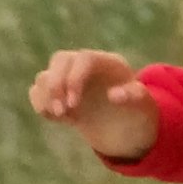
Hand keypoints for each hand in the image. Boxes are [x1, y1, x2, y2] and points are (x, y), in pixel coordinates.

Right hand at [29, 47, 162, 162]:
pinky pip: (38, 92)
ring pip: (45, 76)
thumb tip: (115, 95)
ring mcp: (69, 79)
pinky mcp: (59, 95)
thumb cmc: (138, 112)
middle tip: (61, 111)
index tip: (73, 104)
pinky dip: (41, 104)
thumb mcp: (143, 106)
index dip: (74, 78)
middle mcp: (85, 66)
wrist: (127, 125)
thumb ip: (135, 97)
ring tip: (60, 116)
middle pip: (59, 60)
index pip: (83, 58)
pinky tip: (57, 119)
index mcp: (106, 63)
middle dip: (55, 85)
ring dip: (46, 97)